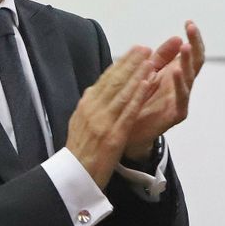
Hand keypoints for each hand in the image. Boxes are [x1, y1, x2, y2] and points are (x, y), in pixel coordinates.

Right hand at [66, 47, 155, 187]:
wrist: (73, 177)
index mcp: (86, 105)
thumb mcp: (79, 122)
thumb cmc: (80, 151)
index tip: (134, 50)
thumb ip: (89, 105)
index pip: (106, 79)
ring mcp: (103, 122)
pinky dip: (138, 96)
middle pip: (115, 81)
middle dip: (132, 63)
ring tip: (151, 59)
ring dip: (138, 74)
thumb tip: (94, 89)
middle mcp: (93, 110)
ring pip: (123, 93)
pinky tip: (148, 84)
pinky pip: (128, 112)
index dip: (122, 63)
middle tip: (146, 48)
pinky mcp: (113, 136)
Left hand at [124, 21, 204, 162]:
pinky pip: (182, 98)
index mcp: (177, 73)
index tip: (189, 23)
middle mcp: (182, 85)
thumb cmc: (140, 101)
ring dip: (187, 62)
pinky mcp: (176, 114)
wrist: (128, 130)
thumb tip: (176, 38)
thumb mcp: (149, 73)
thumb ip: (162, 57)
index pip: (191, 53)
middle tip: (191, 30)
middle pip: (195, 62)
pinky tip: (176, 72)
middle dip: (195, 45)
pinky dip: (180, 84)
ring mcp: (181, 99)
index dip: (193, 38)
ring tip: (185, 48)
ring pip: (190, 78)